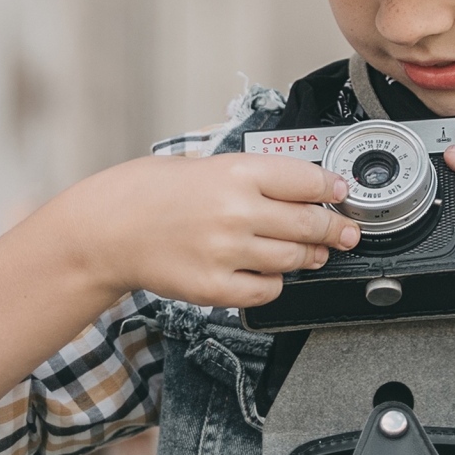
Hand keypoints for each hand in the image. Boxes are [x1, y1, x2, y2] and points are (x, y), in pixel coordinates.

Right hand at [49, 153, 359, 308]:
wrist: (107, 229)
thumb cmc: (153, 193)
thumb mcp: (206, 164)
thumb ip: (255, 178)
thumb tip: (306, 190)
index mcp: (237, 171)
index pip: (308, 180)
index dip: (333, 189)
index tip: (342, 194)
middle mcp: (237, 210)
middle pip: (311, 223)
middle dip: (337, 229)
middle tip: (346, 232)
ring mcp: (227, 251)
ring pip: (294, 258)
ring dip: (311, 257)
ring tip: (313, 253)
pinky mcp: (215, 286)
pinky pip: (268, 290)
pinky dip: (276, 283)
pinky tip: (269, 272)